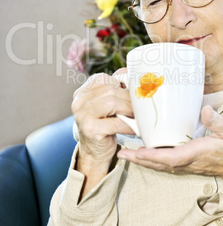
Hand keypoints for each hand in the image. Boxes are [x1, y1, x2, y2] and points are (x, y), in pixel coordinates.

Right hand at [72, 69, 133, 195]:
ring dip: (129, 109)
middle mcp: (79, 101)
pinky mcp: (90, 129)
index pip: (105, 79)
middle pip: (110, 90)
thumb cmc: (104, 124)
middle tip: (141, 106)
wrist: (94, 151)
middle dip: (129, 98)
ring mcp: (83, 115)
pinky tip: (135, 128)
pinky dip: (129, 125)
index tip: (132, 93)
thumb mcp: (107, 103)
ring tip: (138, 116)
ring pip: (112, 103)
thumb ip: (116, 87)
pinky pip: (116, 123)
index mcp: (83, 90)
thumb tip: (132, 74)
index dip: (121, 84)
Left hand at [117, 105, 222, 189]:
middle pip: (160, 164)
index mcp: (198, 154)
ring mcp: (188, 164)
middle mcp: (190, 162)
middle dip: (140, 160)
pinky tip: (145, 153)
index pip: (172, 158)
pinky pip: (167, 164)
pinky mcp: (189, 163)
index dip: (154, 156)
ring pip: (161, 165)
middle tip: (121, 153)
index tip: (138, 152)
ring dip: (143, 160)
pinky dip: (153, 159)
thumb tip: (205, 110)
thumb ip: (218, 121)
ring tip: (126, 153)